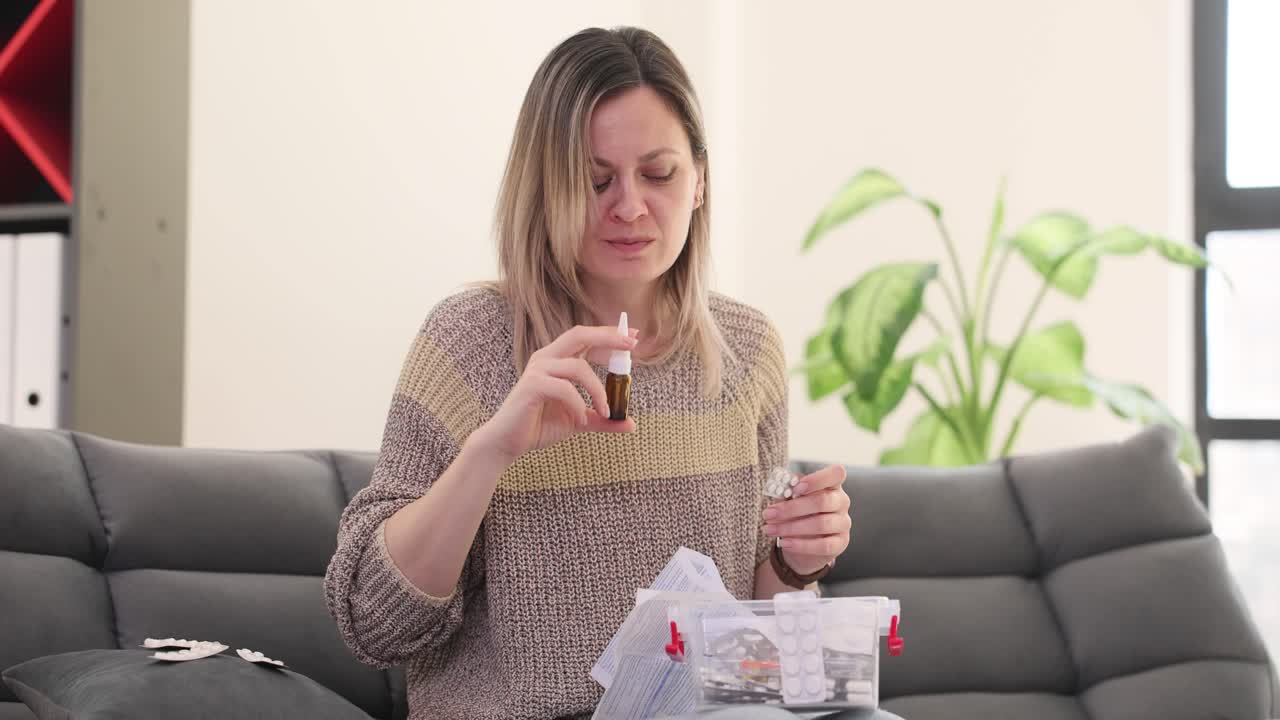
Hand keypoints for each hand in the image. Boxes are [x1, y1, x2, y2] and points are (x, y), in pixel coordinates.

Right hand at [469, 324, 638, 464]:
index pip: (585, 338)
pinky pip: (565, 389)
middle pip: (580, 335)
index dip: (609, 335)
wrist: (507, 443)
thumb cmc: (539, 426)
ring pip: (578, 367)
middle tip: (631, 344)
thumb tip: (631, 424)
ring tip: (605, 411)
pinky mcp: (532, 385)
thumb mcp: (579, 420)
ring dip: (598, 390)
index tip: (634, 336)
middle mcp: (546, 358)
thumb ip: (602, 419)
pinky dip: (578, 405)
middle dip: (608, 337)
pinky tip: (579, 420)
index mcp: (556, 360)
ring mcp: (538, 370)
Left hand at [763, 464, 850, 574]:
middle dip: (791, 508)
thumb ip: (787, 491)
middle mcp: (841, 502)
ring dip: (791, 527)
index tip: (796, 487)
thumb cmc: (797, 512)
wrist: (802, 541)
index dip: (817, 479)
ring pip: (821, 524)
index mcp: (831, 484)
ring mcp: (843, 523)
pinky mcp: (840, 543)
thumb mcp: (790, 498)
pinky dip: (801, 545)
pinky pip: (823, 545)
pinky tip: (784, 543)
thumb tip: (780, 488)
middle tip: (768, 513)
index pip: (836, 474)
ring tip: (770, 529)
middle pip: (822, 501)